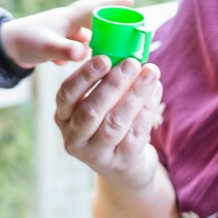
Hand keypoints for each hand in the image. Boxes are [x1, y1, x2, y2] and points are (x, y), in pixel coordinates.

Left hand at [0, 0, 133, 68]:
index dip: (114, 3)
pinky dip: (81, 50)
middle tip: (129, 26)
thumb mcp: (46, 46)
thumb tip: (85, 51)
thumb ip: (65, 49)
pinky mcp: (53, 43)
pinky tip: (83, 60)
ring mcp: (60, 32)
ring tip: (112, 47)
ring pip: (85, 33)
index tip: (131, 1)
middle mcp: (66, 22)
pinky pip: (73, 45)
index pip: (96, 7)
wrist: (0, 49)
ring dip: (98, 38)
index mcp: (68, 18)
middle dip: (111, 22)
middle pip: (94, 20)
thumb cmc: (24, 42)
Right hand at [54, 55, 163, 190]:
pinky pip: (135, 133)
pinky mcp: (120, 162)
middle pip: (91, 111)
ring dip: (134, 95)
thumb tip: (127, 51)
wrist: (124, 166)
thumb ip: (105, 83)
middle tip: (132, 63)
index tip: (104, 58)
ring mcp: (96, 154)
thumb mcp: (98, 106)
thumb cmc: (109, 124)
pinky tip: (155, 90)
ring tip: (150, 72)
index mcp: (63, 118)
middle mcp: (74, 139)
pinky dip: (147, 109)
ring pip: (114, 123)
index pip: (66, 95)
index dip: (84, 76)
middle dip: (113, 84)